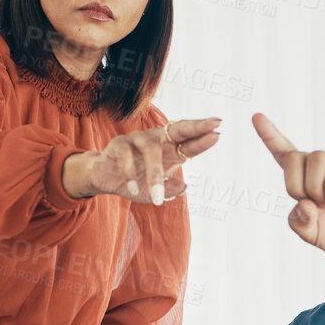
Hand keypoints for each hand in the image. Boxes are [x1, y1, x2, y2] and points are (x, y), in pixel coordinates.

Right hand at [62, 118, 221, 204]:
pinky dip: (130, 175)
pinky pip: (126, 157)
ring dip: (154, 175)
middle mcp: (156, 140)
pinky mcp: (118, 144)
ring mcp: (137, 139)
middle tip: (213, 126)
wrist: (106, 179)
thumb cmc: (136, 182)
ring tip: (157, 198)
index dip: (203, 136)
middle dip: (196, 127)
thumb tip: (184, 188)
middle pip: (178, 129)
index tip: (219, 130)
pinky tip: (133, 190)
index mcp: (170, 150)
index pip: (189, 142)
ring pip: (151, 149)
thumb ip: (170, 190)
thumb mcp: (156, 191)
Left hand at [253, 112, 324, 259]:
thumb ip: (298, 221)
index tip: (256, 116)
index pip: (283, 153)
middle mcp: (319, 169)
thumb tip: (305, 203)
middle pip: (293, 157)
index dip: (270, 135)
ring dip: (315, 189)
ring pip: (315, 158)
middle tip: (312, 205)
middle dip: (294, 185)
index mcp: (304, 180)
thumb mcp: (310, 233)